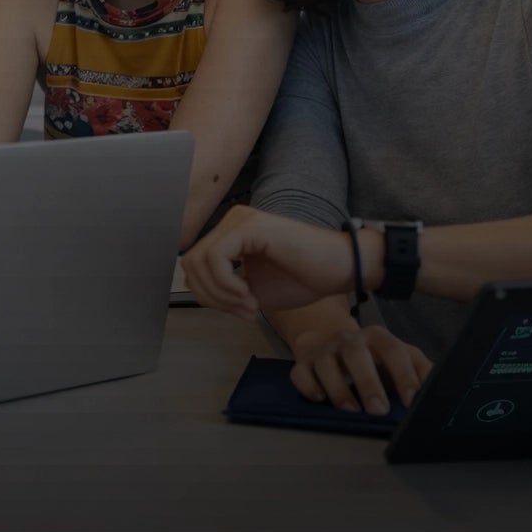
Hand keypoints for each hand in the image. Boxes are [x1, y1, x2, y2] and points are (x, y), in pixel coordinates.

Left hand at [180, 205, 355, 318]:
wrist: (341, 269)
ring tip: (250, 305)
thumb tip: (199, 293)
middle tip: (245, 311)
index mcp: (230, 233)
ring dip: (221, 294)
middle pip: (190, 264)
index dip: (209, 296)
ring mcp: (240, 220)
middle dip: (212, 297)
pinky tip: (250, 296)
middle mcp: (231, 221)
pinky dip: (227, 284)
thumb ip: (224, 289)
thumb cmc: (304, 278)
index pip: (194, 265)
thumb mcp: (253, 290)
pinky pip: (216, 258)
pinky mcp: (250, 227)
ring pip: (198, 262)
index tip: (241, 312)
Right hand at [290, 324, 431, 414]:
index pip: (394, 352)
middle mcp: (350, 340)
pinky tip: (319, 399)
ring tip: (351, 411)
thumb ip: (421, 370)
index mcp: (379, 338)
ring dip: (339, 389)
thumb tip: (445, 388)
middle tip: (378, 411)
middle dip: (369, 383)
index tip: (411, 401)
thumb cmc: (373, 357)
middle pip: (357, 356)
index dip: (404, 376)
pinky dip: (308, 386)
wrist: (330, 340)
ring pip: (327, 364)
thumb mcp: (400, 357)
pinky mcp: (303, 361)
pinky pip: (300, 372)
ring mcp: (324, 350)